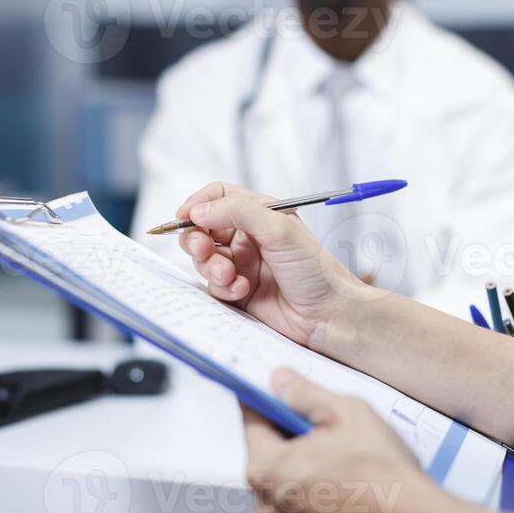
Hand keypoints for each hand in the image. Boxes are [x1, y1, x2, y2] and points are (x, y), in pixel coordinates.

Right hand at [176, 182, 369, 347]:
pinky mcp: (239, 291)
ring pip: (204, 259)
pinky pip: (214, 286)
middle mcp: (249, 237)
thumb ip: (238, 212)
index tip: (184, 215)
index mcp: (260, 214)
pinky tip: (243, 290)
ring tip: (230, 276)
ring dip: (211, 267)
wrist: (328, 315)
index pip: (219, 197)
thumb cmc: (316, 270)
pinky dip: (223, 288)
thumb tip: (199, 210)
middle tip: (204, 249)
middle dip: (197, 239)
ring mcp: (242, 264)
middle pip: (203, 229)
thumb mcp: (280, 229)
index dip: (199, 204)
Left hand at [243, 368, 455, 512]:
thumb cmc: (381, 474)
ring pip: (284, 487)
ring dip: (303, 473)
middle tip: (328, 434)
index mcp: (267, 469)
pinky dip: (314, 502)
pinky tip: (345, 493)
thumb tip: (281, 381)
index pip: (252, 422)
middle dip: (292, 441)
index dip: (268, 403)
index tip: (276, 396)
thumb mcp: (344, 412)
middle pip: (268, 457)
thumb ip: (303, 393)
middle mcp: (266, 506)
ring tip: (342, 467)